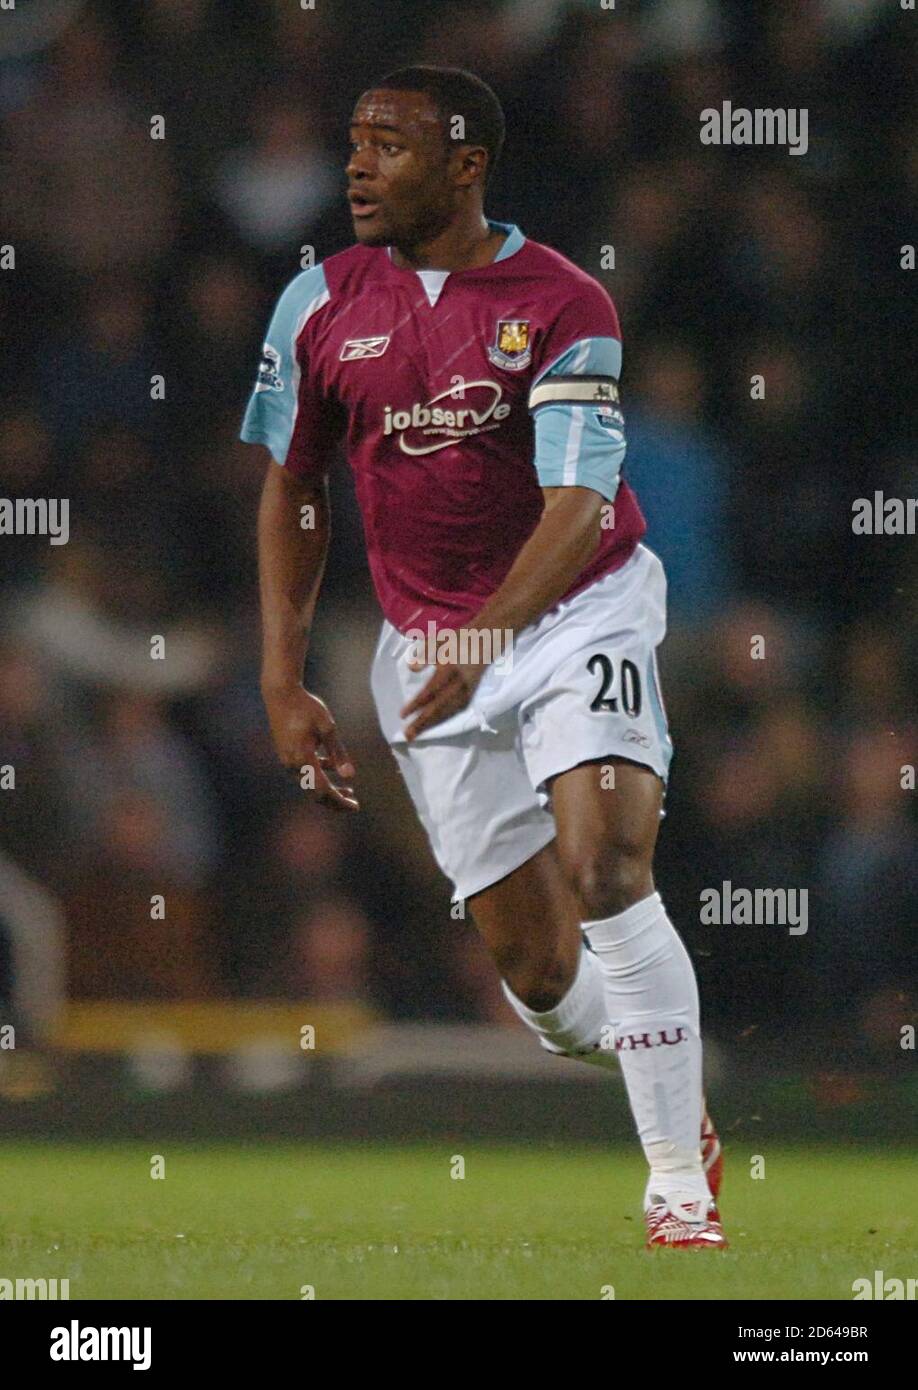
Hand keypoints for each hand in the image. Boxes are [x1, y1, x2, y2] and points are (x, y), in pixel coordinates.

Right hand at [262, 685, 357, 811]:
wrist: (280, 694)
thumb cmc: (306, 707)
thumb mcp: (328, 728)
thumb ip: (338, 753)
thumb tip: (350, 775)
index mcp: (303, 759)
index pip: (323, 790)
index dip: (339, 801)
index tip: (355, 807)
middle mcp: (292, 764)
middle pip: (315, 792)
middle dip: (335, 800)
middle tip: (353, 803)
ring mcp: (287, 760)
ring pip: (309, 783)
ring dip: (328, 787)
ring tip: (348, 790)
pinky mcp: (286, 754)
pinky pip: (304, 771)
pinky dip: (319, 773)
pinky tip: (332, 767)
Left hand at [400, 647, 485, 741]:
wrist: (487, 640)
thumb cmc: (459, 639)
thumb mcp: (440, 640)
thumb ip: (425, 653)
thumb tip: (411, 668)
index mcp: (450, 669)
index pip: (430, 691)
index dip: (416, 704)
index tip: (402, 715)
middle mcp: (459, 683)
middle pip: (439, 707)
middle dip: (422, 722)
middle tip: (407, 735)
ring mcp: (467, 690)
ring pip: (448, 711)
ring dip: (432, 724)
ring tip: (416, 734)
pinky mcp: (471, 694)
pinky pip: (456, 710)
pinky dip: (444, 719)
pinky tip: (433, 725)